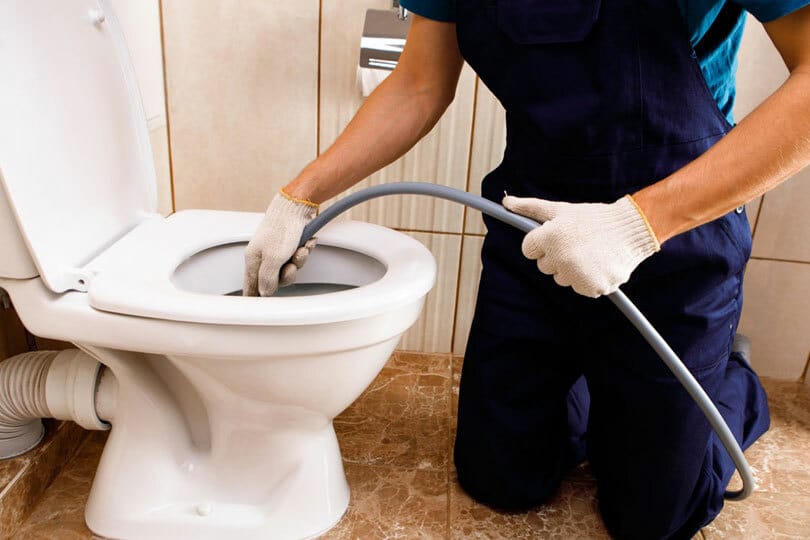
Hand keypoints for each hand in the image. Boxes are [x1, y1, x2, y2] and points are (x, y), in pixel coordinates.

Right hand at [243, 191, 317, 296]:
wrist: (296, 206)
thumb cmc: (281, 229)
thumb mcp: (273, 258)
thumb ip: (267, 279)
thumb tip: (265, 294)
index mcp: (253, 260)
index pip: (250, 286)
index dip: (255, 298)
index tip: (256, 309)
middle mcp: (264, 257)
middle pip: (275, 281)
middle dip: (288, 275)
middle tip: (291, 265)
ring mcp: (277, 251)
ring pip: (290, 269)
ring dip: (299, 261)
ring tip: (301, 250)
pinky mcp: (290, 245)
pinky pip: (298, 257)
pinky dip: (304, 251)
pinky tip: (307, 243)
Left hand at [502, 194, 659, 297]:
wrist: (632, 228)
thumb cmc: (593, 218)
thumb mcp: (559, 209)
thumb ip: (530, 207)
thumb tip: (507, 202)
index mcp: (549, 238)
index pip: (528, 250)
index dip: (541, 242)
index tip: (558, 236)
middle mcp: (560, 258)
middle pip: (543, 266)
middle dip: (556, 256)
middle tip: (577, 242)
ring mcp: (576, 275)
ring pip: (561, 279)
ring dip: (572, 269)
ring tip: (590, 252)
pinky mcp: (591, 287)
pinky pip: (580, 288)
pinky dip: (588, 280)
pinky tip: (599, 263)